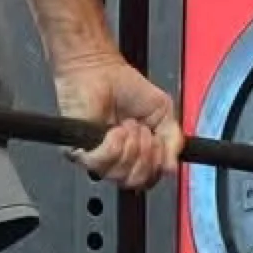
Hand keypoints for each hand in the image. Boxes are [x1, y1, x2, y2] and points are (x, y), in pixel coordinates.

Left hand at [54, 48, 182, 192]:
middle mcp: (117, 161)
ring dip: (130, 146)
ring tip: (126, 125)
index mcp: (137, 156)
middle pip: (135, 181)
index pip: (148, 179)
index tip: (158, 141)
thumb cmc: (127, 88)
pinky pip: (99, 164)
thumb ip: (173, 141)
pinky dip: (112, 146)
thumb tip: (171, 168)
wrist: (102, 71)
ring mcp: (98, 158)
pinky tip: (113, 130)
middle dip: (145, 154)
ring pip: (119, 174)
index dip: (157, 164)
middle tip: (142, 130)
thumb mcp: (164, 113)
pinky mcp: (79, 152)